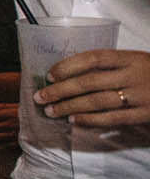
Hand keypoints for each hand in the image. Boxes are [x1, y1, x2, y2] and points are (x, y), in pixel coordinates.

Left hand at [34, 48, 149, 127]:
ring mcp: (140, 96)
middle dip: (61, 90)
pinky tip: (74, 121)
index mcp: (131, 57)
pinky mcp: (146, 114)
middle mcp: (134, 75)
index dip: (68, 66)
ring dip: (70, 107)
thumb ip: (111, 66)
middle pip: (90, 82)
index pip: (93, 58)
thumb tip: (71, 73)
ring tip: (51, 110)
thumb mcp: (137, 61)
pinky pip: (113, 119)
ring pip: (97, 101)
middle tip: (40, 97)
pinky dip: (91, 120)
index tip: (49, 75)